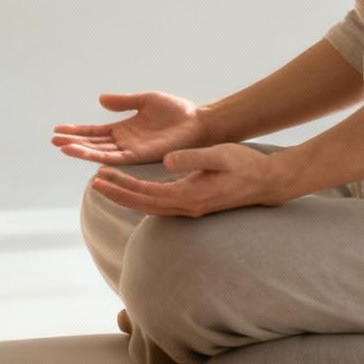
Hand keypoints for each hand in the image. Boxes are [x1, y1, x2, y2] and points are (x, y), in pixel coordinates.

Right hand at [52, 92, 207, 164]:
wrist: (198, 122)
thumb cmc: (176, 111)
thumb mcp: (145, 100)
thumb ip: (124, 102)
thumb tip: (101, 98)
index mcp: (124, 129)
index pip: (95, 131)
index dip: (77, 131)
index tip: (58, 130)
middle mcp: (124, 142)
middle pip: (93, 143)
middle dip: (73, 142)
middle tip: (54, 141)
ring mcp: (131, 150)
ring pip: (100, 152)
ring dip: (82, 151)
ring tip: (63, 148)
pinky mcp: (141, 155)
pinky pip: (116, 158)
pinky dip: (100, 157)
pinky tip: (87, 155)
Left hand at [87, 143, 291, 216]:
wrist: (268, 181)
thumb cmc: (245, 165)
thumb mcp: (219, 155)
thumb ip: (192, 158)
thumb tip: (167, 161)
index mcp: (189, 195)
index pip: (146, 194)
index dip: (122, 187)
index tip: (101, 178)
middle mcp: (187, 207)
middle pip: (143, 205)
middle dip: (118, 195)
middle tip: (95, 183)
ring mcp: (191, 208)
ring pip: (151, 206)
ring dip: (128, 196)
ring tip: (108, 184)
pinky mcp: (195, 203)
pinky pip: (161, 203)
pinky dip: (143, 196)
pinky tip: (135, 189)